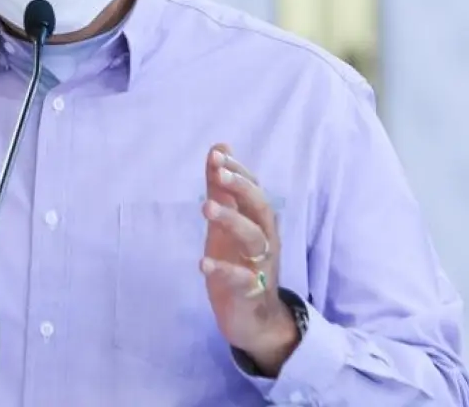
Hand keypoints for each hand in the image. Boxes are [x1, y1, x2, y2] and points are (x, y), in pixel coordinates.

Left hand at [200, 145, 298, 375]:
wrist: (254, 318)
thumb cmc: (238, 262)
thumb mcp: (226, 224)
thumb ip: (221, 189)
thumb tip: (219, 149)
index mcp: (258, 221)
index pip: (253, 189)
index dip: (238, 171)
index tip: (217, 154)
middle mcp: (265, 239)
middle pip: (260, 208)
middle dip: (241, 188)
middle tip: (218, 173)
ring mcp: (259, 265)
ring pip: (254, 238)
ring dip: (231, 220)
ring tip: (206, 207)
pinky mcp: (250, 292)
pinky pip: (242, 279)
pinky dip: (224, 270)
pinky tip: (203, 263)